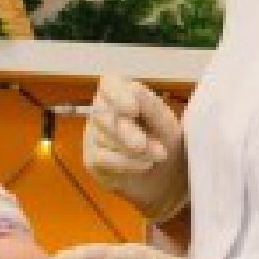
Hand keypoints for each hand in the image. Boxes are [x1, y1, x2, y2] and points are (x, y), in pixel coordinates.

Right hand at [80, 76, 188, 223]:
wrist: (166, 173)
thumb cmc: (165, 138)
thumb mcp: (166, 121)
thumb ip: (151, 108)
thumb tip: (133, 100)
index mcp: (121, 92)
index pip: (109, 86)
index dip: (118, 96)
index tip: (133, 109)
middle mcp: (102, 110)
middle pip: (103, 115)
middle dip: (127, 133)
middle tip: (148, 146)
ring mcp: (93, 134)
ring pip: (103, 139)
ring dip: (134, 151)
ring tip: (158, 156)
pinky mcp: (91, 158)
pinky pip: (102, 159)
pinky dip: (127, 164)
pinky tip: (144, 165)